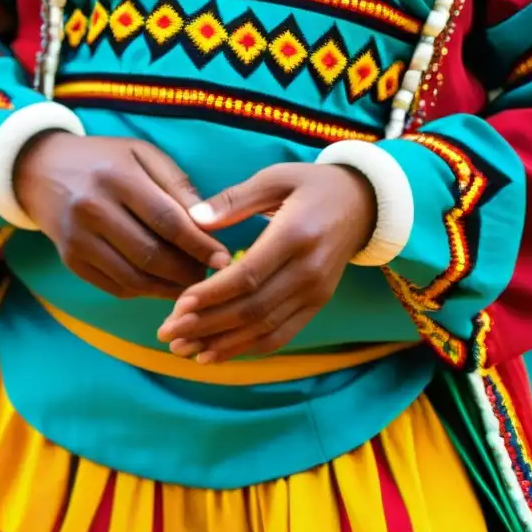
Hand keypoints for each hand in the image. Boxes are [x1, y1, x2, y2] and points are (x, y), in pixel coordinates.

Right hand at [15, 132, 231, 298]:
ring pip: (134, 279)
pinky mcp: (70, 260)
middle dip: (187, 271)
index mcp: (118, 177)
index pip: (167, 221)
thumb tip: (209, 224)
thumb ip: (178, 187)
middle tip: (210, 274)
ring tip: (190, 281)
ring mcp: (77, 239)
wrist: (41, 169)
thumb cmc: (106, 160)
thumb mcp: (144, 155)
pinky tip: (162, 284)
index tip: (224, 259)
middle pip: (151, 255)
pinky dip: (145, 291)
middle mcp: (92, 210)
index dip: (199, 245)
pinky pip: (115, 287)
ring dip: (169, 288)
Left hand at [156, 162, 376, 362]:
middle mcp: (308, 271)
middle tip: (168, 334)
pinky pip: (281, 334)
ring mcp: (316, 292)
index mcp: (296, 236)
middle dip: (207, 326)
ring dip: (222, 344)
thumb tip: (193, 219)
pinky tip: (217, 353)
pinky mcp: (317, 304)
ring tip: (184, 350)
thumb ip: (235, 199)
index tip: (178, 307)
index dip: (212, 295)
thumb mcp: (275, 178)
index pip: (248, 276)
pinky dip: (248, 348)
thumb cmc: (312, 185)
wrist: (363, 204)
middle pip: (252, 309)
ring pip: (264, 329)